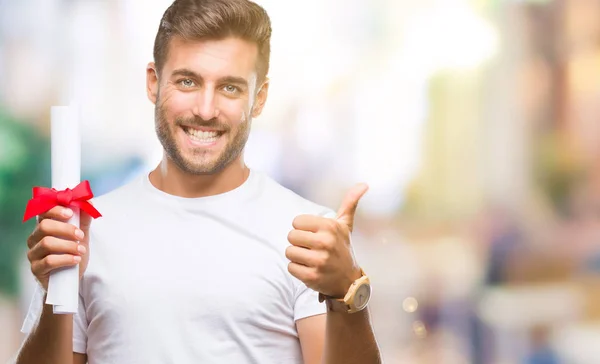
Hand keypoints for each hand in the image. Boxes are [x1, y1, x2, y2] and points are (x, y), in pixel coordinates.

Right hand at [26, 207, 91, 290]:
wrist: (73, 277)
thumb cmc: (74, 252)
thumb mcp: (82, 235)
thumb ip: (83, 219)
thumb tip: (88, 201)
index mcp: (44, 226)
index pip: (42, 212)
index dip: (55, 209)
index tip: (70, 213)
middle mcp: (35, 238)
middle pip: (44, 226)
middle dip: (66, 229)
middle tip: (80, 235)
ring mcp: (33, 254)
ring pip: (46, 243)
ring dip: (68, 246)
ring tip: (81, 250)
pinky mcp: (36, 269)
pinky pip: (48, 261)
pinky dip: (65, 259)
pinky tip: (76, 260)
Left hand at [286, 183, 367, 297]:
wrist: (349, 280)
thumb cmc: (342, 248)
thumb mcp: (345, 225)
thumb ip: (350, 202)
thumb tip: (363, 184)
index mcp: (329, 227)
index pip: (296, 222)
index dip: (303, 229)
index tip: (314, 235)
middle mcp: (325, 243)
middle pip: (291, 236)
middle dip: (298, 243)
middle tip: (311, 248)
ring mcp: (319, 261)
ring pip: (289, 252)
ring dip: (297, 256)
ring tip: (310, 258)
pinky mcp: (312, 276)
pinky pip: (290, 267)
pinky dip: (297, 269)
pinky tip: (309, 269)